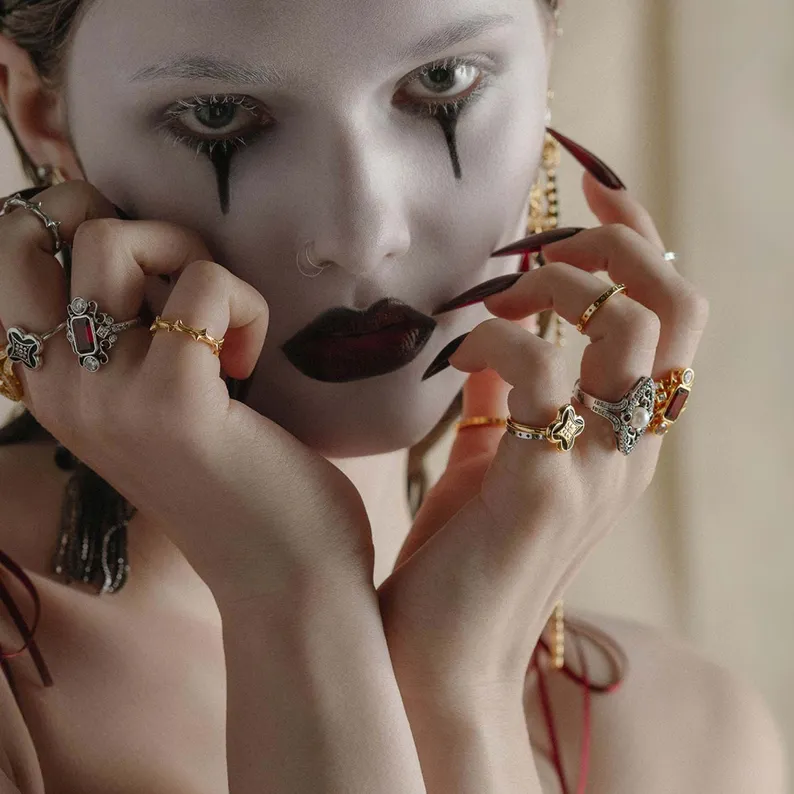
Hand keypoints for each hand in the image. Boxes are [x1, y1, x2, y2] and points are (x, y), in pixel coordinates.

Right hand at [0, 181, 372, 607]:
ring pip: (115, 239)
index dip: (82, 219)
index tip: (157, 276)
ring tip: (227, 332)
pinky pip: (205, 286)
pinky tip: (250, 364)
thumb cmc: (239, 479)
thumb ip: (129, 330)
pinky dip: (248, 305)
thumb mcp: (156, 397)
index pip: (12, 247)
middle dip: (132, 221)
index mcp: (45, 381)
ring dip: (194, 258)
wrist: (284, 579)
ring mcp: (104, 395)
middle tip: (191, 289)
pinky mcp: (171, 402)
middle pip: (44, 224)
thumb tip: (138, 229)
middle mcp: (56, 386)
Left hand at [378, 168, 708, 688]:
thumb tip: (493, 344)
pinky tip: (454, 359)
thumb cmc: (466, 563)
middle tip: (539, 239)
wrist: (445, 659)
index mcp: (633, 439)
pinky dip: (492, 342)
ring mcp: (602, 467)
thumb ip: (512, 408)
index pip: (678, 316)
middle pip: (677, 304)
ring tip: (491, 301)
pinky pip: (538, 370)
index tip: (592, 190)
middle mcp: (637, 448)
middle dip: (614, 242)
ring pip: (626, 324)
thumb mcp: (500, 467)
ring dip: (552, 284)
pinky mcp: (547, 484)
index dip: (645, 240)